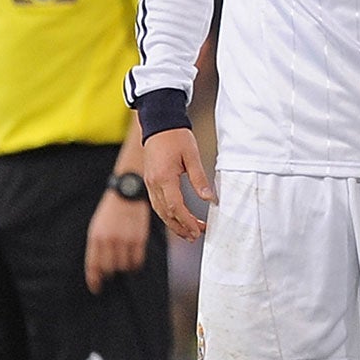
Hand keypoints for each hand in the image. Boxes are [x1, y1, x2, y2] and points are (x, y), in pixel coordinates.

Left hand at [84, 189, 148, 292]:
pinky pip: (137, 260)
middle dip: (110, 273)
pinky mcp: (139, 239)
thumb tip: (99, 267)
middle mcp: (109, 240)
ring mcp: (125, 240)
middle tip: (112, 273)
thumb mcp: (97, 226)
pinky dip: (135, 265)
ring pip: (124, 266)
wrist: (127, 192)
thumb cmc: (110, 212)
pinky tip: (133, 262)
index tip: (96, 289)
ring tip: (123, 264)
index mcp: (96, 237)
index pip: (93, 265)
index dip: (94, 280)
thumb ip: (97, 245)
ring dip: (123, 268)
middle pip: (109, 269)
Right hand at [145, 126, 215, 242]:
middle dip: (181, 227)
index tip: (199, 230)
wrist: (159, 123)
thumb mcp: (192, 156)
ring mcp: (150, 183)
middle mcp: (154, 183)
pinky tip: (177, 218)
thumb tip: (210, 199)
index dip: (187, 221)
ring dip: (174, 224)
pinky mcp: (150, 180)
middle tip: (196, 236)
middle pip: (166, 213)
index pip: (176, 207)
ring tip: (188, 233)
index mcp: (164, 178)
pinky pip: (157, 203)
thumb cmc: (176, 136)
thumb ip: (200, 178)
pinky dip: (167, 214)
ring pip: (160, 211)